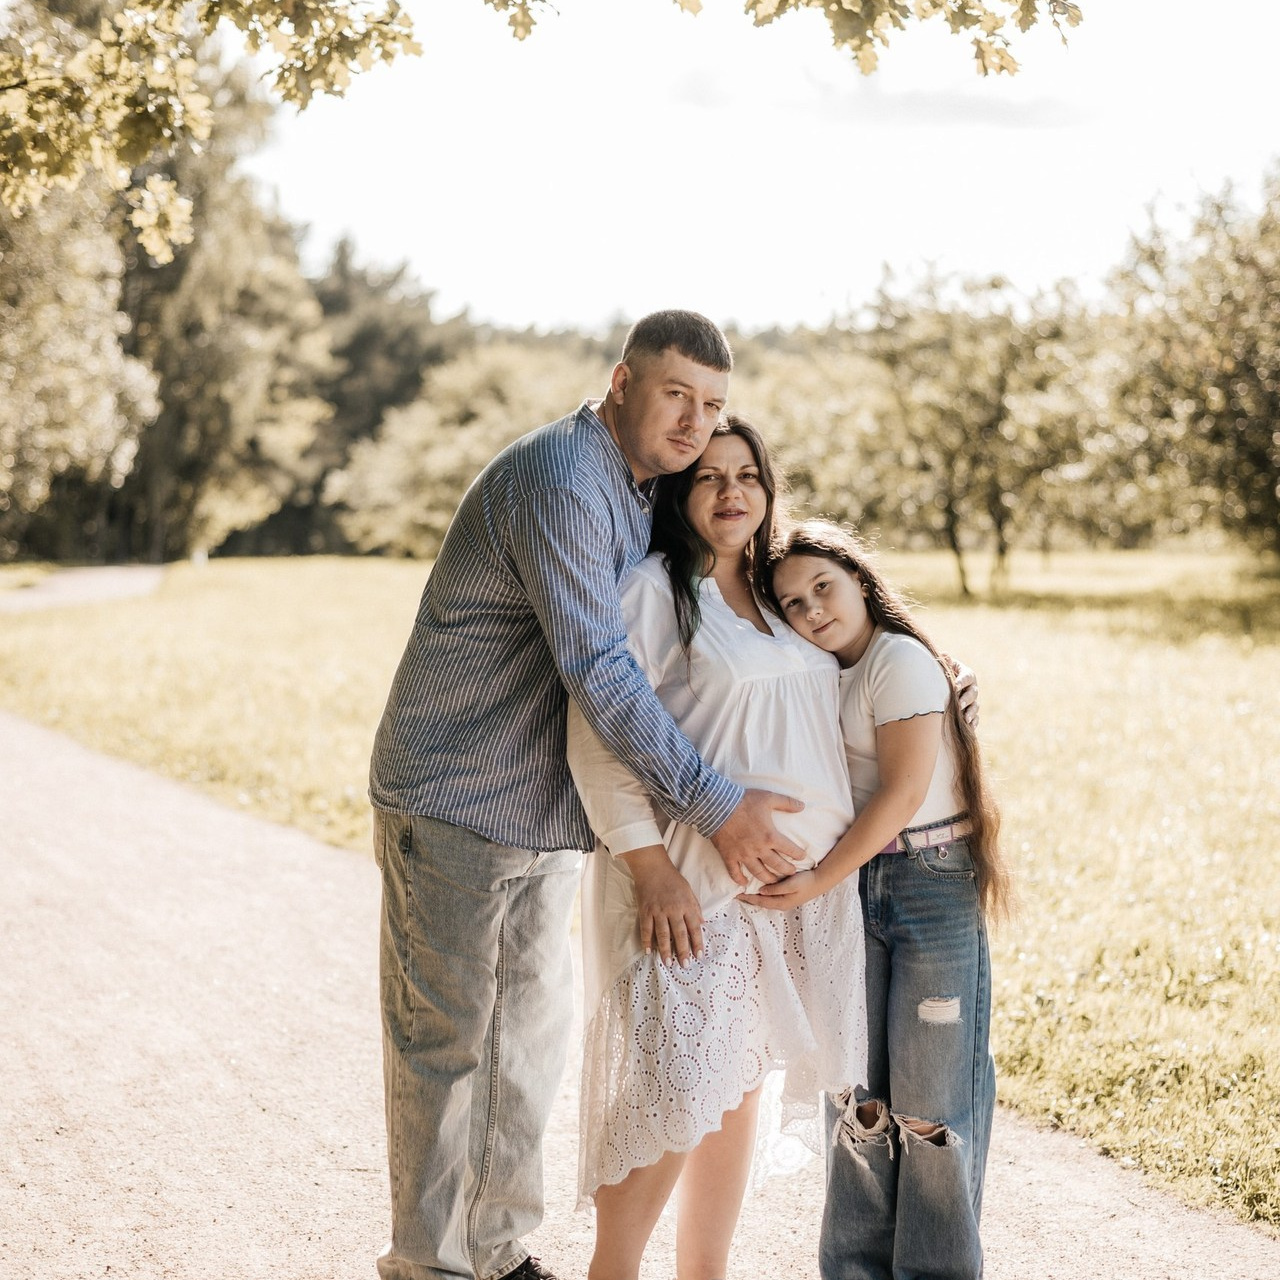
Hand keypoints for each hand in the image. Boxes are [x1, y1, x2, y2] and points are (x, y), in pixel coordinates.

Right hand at [620, 846, 703, 966]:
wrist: (652, 867)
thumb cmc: (672, 879)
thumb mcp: (689, 891)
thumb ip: (695, 908)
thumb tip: (702, 924)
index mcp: (686, 905)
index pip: (694, 927)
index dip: (697, 943)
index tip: (699, 956)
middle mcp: (673, 909)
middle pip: (679, 934)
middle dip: (683, 951)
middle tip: (685, 965)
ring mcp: (658, 910)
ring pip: (663, 934)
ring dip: (665, 950)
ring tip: (668, 963)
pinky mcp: (645, 910)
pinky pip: (646, 928)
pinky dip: (647, 941)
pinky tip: (649, 951)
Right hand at [710, 788, 806, 887]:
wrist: (718, 806)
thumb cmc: (744, 801)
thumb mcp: (768, 798)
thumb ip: (787, 802)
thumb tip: (802, 806)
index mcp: (770, 836)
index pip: (790, 850)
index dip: (798, 854)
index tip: (802, 856)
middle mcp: (758, 849)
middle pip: (777, 866)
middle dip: (787, 870)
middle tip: (792, 872)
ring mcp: (743, 855)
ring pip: (759, 873)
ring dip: (768, 879)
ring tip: (774, 882)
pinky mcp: (729, 856)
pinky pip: (735, 872)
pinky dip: (739, 879)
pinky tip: (744, 883)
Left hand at [737, 869, 824, 911]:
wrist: (820, 881)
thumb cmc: (806, 881)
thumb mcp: (791, 884)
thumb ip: (776, 889)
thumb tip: (761, 891)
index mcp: (780, 902)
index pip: (759, 901)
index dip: (747, 898)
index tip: (736, 894)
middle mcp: (780, 904)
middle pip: (760, 902)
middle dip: (748, 898)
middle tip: (736, 893)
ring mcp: (784, 901)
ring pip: (764, 900)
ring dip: (754, 896)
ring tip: (744, 891)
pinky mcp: (786, 896)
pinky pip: (769, 896)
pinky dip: (761, 894)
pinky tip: (758, 889)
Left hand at [945, 656, 978, 727]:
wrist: (944, 684)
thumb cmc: (944, 673)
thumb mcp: (945, 666)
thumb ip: (946, 662)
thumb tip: (944, 655)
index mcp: (967, 674)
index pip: (967, 677)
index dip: (962, 681)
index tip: (956, 686)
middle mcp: (972, 687)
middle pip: (973, 693)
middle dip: (966, 699)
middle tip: (959, 704)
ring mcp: (973, 700)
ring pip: (975, 706)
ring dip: (971, 712)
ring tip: (966, 719)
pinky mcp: (972, 711)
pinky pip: (976, 717)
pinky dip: (974, 722)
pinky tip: (970, 727)